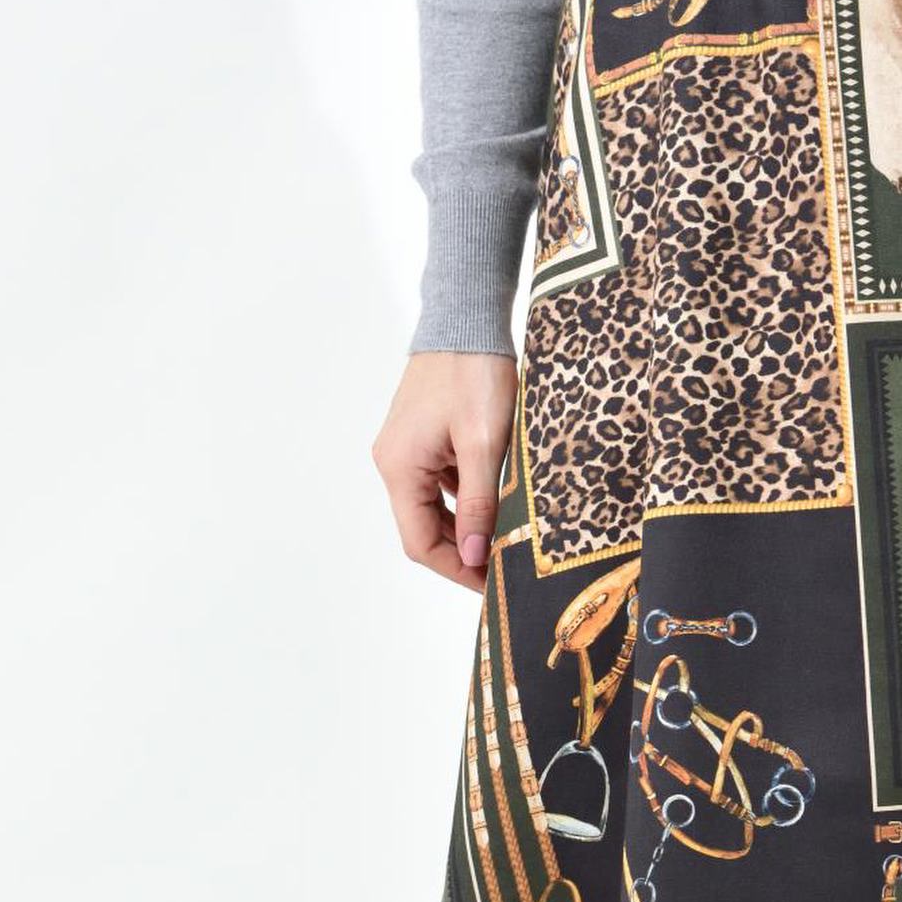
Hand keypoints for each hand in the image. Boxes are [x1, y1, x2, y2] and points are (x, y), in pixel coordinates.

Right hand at [371, 348, 516, 590]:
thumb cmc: (475, 372)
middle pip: (424, 528)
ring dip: (468, 524)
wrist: (468, 318)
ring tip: (506, 535)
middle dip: (464, 550)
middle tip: (505, 566)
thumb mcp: (485, 443)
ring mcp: (408, 450)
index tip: (492, 584)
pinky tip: (498, 498)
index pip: (419, 542)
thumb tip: (472, 554)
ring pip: (435, 507)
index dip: (456, 569)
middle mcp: (395, 461)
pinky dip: (468, 497)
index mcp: (400, 466)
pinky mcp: (425, 439)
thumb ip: (478, 502)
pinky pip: (442, 483)